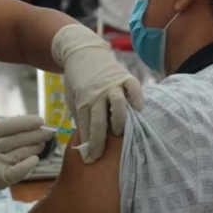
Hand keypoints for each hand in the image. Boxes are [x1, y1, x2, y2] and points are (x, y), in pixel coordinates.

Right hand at [0, 115, 52, 212]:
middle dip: (37, 134)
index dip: (26, 122)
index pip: (9, 125)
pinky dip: (29, 164)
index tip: (41, 120)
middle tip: (49, 131)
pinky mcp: (1, 178)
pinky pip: (19, 170)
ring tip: (42, 143)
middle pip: (18, 139)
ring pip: (22, 152)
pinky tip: (35, 159)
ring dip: (35, 147)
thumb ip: (7, 128)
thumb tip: (34, 123)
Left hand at [51, 24, 143, 162]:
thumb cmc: (77, 80)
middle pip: (100, 122)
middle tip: (100, 157)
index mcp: (82, 101)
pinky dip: (137, 98)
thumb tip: (87, 141)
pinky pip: (133, 87)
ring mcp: (111, 84)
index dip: (88, 146)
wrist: (81, 51)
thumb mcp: (72, 99)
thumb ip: (80, 117)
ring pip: (117, 105)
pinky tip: (140, 109)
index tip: (89, 161)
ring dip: (119, 121)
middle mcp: (97, 94)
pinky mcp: (123, 75)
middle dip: (100, 143)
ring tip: (120, 133)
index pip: (86, 128)